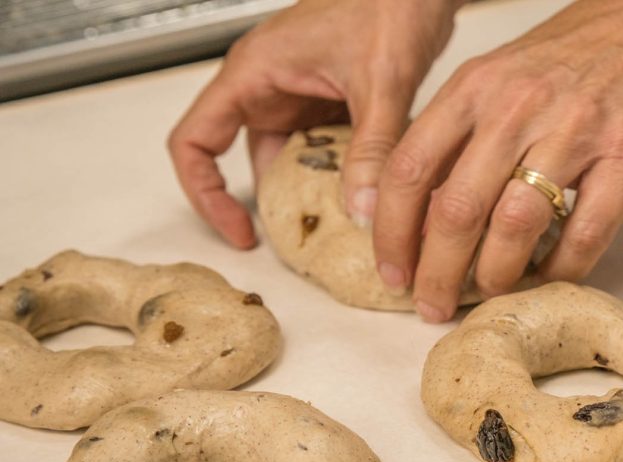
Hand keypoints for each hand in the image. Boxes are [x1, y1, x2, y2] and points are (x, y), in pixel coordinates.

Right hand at [168, 0, 462, 247]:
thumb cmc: (390, 2)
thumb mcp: (381, 83)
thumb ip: (373, 148)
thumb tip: (363, 208)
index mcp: (254, 72)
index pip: (194, 141)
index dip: (206, 193)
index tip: (237, 229)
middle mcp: (268, 84)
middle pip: (244, 160)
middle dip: (272, 204)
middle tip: (303, 239)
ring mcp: (298, 95)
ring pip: (289, 160)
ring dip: (311, 193)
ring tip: (341, 224)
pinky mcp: (327, 102)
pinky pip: (320, 151)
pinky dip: (338, 176)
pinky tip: (366, 196)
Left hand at [373, 0, 622, 321]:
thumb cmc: (573, 59)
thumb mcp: (498, 77)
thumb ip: (458, 135)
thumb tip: (418, 216)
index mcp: (474, 87)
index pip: (409, 170)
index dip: (392, 233)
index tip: (392, 271)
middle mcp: (516, 107)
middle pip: (456, 209)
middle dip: (437, 272)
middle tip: (432, 305)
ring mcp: (573, 131)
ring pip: (515, 226)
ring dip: (496, 275)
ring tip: (490, 293)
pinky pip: (585, 232)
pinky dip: (562, 268)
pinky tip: (551, 277)